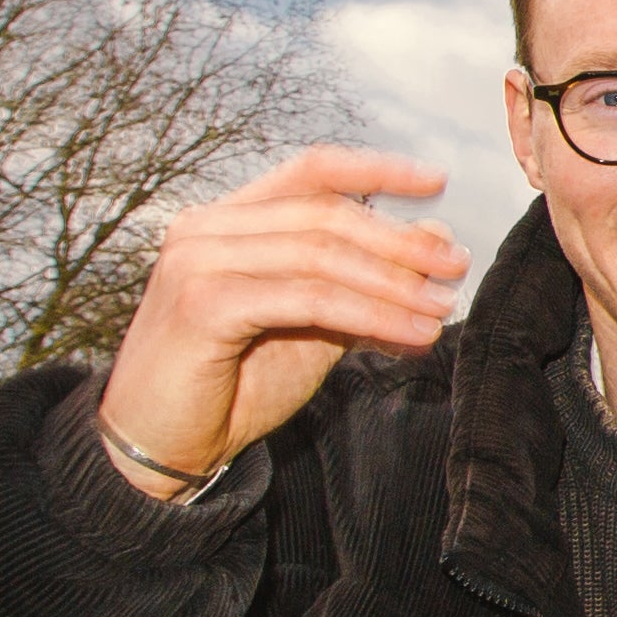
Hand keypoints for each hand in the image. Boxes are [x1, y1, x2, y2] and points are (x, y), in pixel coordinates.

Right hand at [93, 148, 468, 492]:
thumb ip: (361, 282)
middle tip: (454, 267)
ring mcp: (198, 261)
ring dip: (393, 283)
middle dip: (399, 242)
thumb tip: (432, 239)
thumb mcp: (311, 325)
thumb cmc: (232, 385)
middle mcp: (205, 228)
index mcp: (227, 221)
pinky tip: (411, 335)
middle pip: (324, 214)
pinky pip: (307, 300)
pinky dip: (369, 315)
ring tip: (441, 308)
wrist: (163, 446)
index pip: (309, 173)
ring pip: (320, 255)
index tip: (436, 181)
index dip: (375, 170)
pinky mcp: (203, 304)